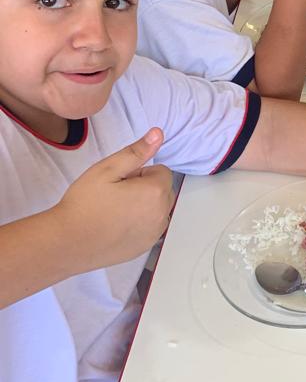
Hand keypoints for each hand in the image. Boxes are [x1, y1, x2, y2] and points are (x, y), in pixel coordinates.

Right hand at [55, 129, 173, 269]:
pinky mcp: (146, 247)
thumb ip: (136, 152)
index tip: (120, 181)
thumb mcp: (107, 169)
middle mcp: (162, 214)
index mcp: (155, 192)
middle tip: (116, 195)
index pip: (161, 171)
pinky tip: (116, 226)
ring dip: (144, 206)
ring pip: (157, 209)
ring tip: (115, 211)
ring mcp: (155, 233)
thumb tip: (158, 134)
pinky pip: (150, 228)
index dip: (139, 173)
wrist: (67, 242)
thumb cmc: (84, 204)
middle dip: (145, 188)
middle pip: (163, 190)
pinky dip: (140, 224)